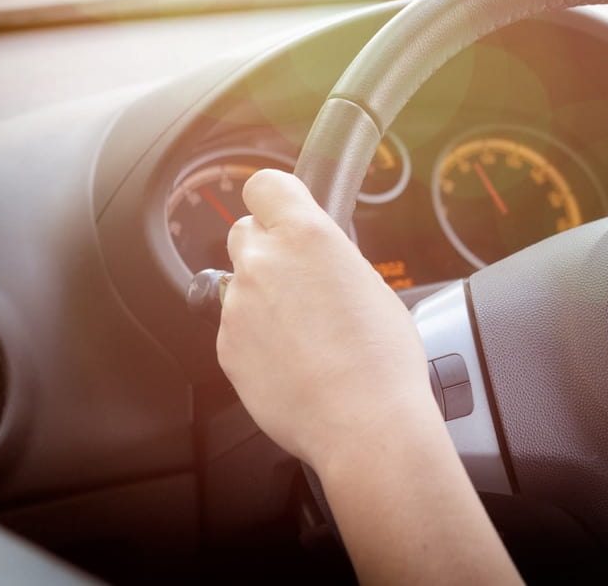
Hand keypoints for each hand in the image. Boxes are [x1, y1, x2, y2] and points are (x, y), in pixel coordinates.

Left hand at [217, 169, 433, 469]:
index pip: (264, 185)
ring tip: (304, 332)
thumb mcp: (371, 283)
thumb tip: (319, 257)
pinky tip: (293, 359)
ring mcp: (238, 306)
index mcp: (307, 236)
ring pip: (239, 284)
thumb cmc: (382, 360)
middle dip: (268, 248)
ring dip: (263, 297)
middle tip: (300, 279)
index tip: (283, 210)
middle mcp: (264, 263)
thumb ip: (331, 257)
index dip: (274, 198)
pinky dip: (257, 338)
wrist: (364, 423)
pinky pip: (235, 328)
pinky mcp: (226, 348)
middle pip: (245, 231)